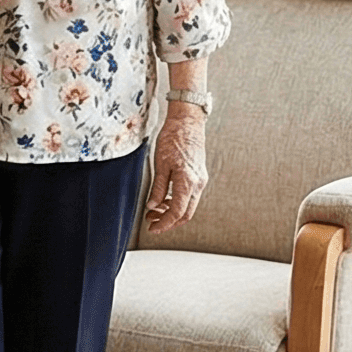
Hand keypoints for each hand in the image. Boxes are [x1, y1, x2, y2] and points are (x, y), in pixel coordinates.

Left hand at [143, 107, 208, 233]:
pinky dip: (177, 202)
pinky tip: (164, 201)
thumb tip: (152, 206)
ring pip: (188, 206)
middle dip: (168, 222)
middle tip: (151, 222)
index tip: (153, 228)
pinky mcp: (198, 176)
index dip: (164, 223)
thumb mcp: (160, 164)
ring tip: (153, 211)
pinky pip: (190, 196)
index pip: (177, 212)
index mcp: (188, 182)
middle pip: (186, 214)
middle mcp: (197, 183)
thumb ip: (158, 188)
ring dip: (172, 212)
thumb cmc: (173, 139)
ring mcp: (200, 180)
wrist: (187, 122)